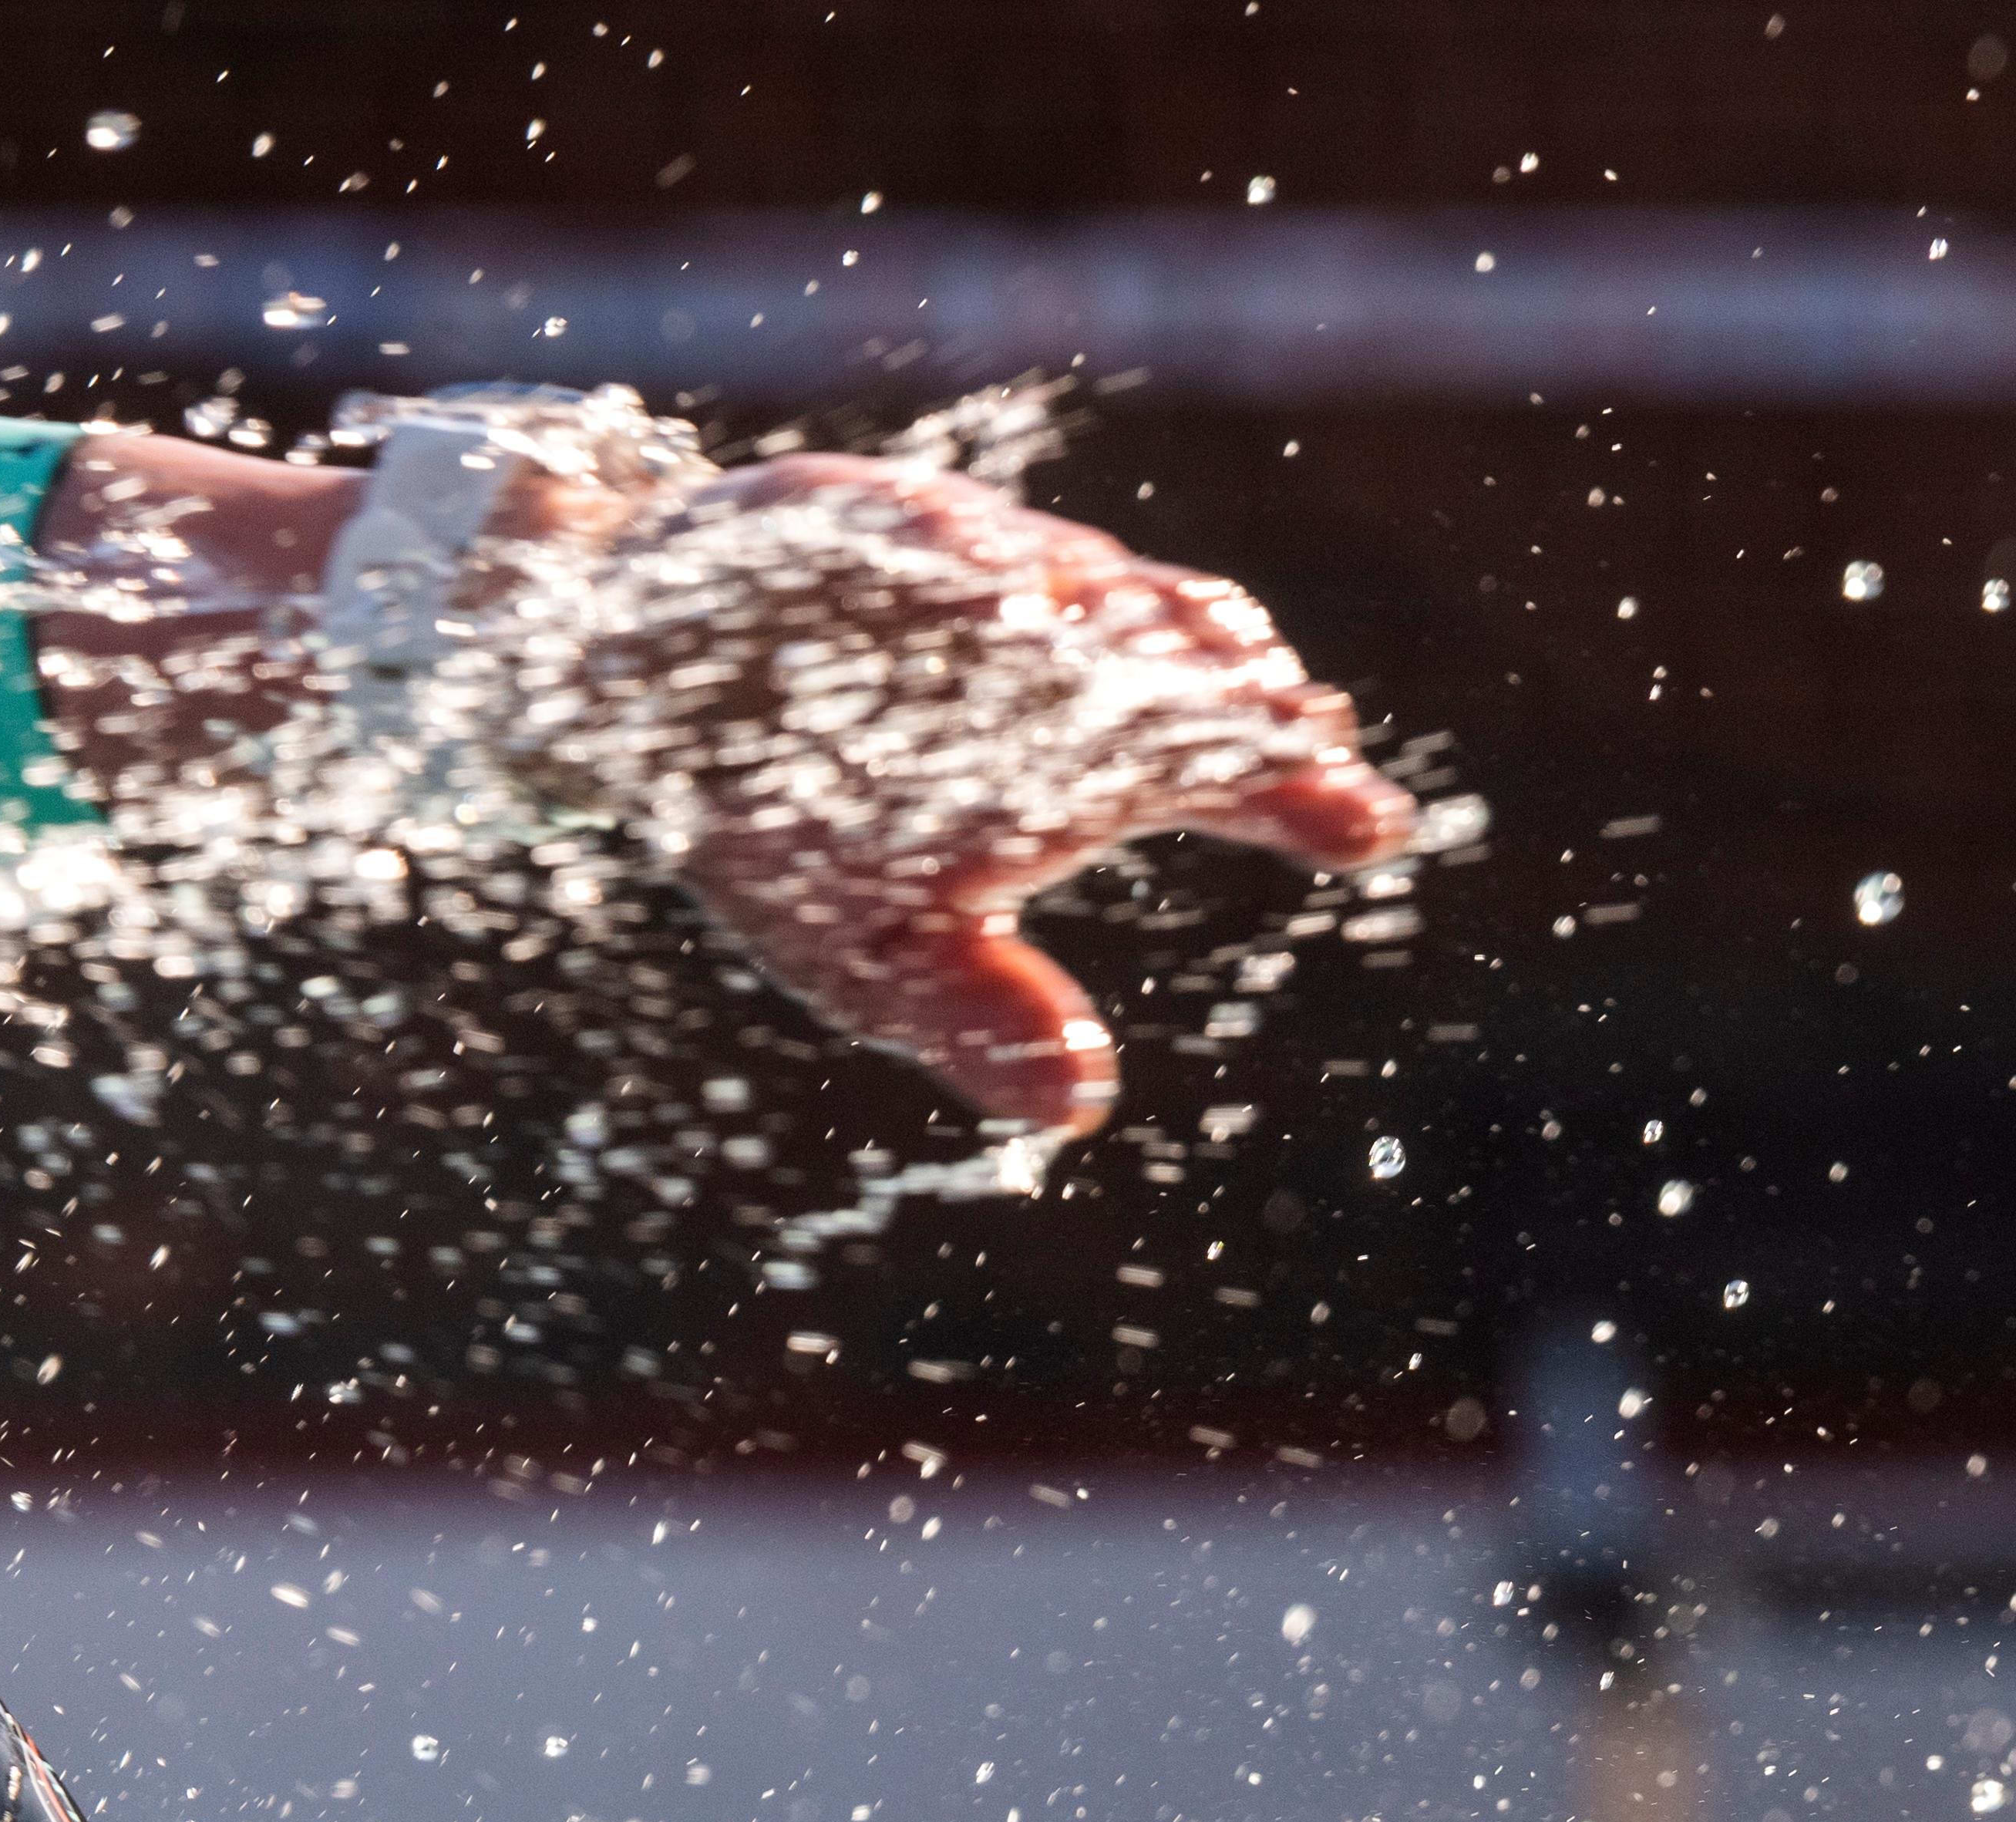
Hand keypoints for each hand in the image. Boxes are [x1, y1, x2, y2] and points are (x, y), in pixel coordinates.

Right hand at [480, 452, 1421, 1131]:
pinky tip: (985, 571)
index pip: (1224, 767)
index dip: (1295, 793)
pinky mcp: (853, 517)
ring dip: (1106, 600)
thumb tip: (1080, 1108)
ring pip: (1061, 576)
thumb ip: (980, 1018)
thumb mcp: (883, 959)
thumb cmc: (797, 838)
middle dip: (1215, 681)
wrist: (645, 696)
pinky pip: (905, 527)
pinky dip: (946, 545)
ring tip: (1152, 638)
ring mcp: (961, 574)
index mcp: (1089, 759)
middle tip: (1278, 715)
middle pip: (1165, 656)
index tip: (1370, 828)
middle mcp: (1052, 651)